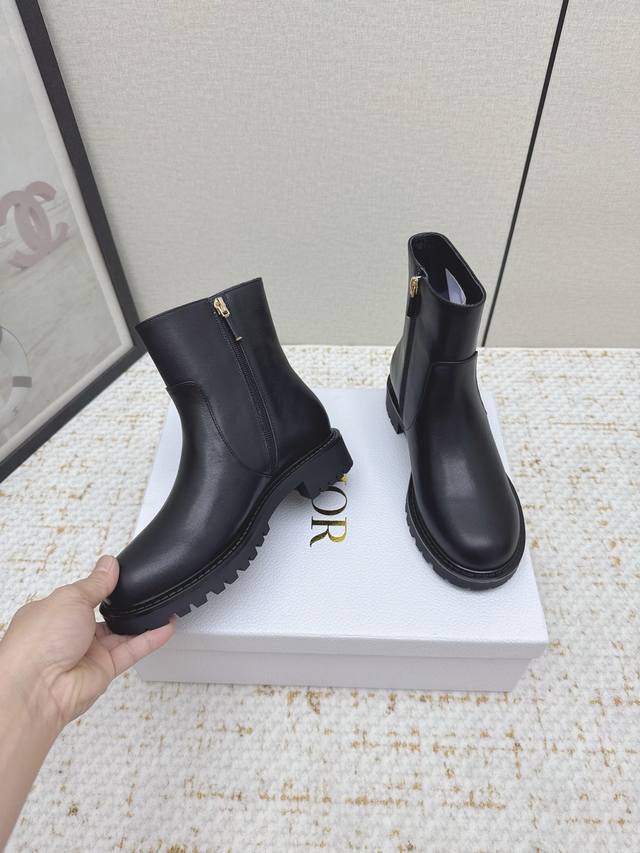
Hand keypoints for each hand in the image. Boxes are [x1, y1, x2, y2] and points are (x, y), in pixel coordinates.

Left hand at [0, 555, 174, 732]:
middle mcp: (69, 634)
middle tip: (145, 590)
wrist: (38, 688)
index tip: (122, 574)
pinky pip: (132, 651)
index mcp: (54, 612)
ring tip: (162, 605)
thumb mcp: (70, 598)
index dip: (102, 586)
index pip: (83, 595)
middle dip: (123, 605)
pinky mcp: (104, 670)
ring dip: (142, 621)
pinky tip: (164, 626)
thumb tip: (108, 565)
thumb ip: (96, 583)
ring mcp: (87, 653)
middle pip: (104, 616)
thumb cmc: (38, 643)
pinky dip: (150, 639)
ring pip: (121, 633)